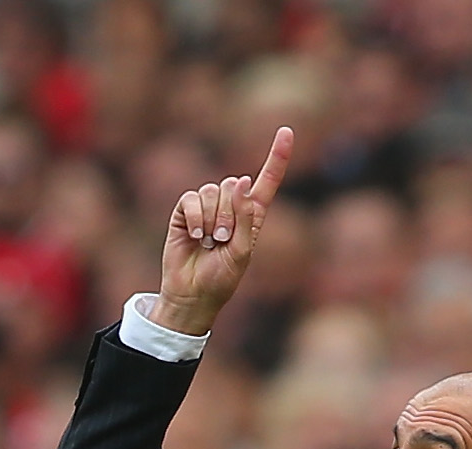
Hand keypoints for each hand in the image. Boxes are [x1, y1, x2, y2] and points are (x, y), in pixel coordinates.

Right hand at [154, 126, 293, 335]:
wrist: (192, 294)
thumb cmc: (222, 278)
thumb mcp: (243, 250)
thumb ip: (245, 216)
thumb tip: (240, 180)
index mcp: (252, 213)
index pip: (268, 179)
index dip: (278, 156)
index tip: (286, 131)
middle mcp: (230, 205)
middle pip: (234, 184)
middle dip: (229, 213)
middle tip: (223, 241)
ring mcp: (206, 207)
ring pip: (213, 191)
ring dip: (212, 219)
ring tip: (209, 242)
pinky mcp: (184, 212)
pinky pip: (192, 199)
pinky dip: (196, 217)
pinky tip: (195, 236)